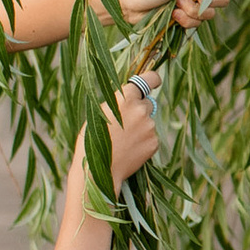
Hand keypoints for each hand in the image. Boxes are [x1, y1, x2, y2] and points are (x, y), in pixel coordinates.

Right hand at [95, 73, 161, 194]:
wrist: (98, 170)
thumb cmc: (93, 139)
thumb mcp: (100, 112)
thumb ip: (119, 101)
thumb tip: (135, 96)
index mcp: (126, 97)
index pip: (150, 79)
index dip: (153, 79)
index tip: (155, 81)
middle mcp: (141, 109)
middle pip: (147, 103)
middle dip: (139, 110)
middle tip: (124, 124)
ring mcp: (150, 126)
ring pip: (148, 122)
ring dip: (140, 128)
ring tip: (123, 140)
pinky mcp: (154, 142)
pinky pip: (151, 137)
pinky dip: (143, 141)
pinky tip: (129, 149)